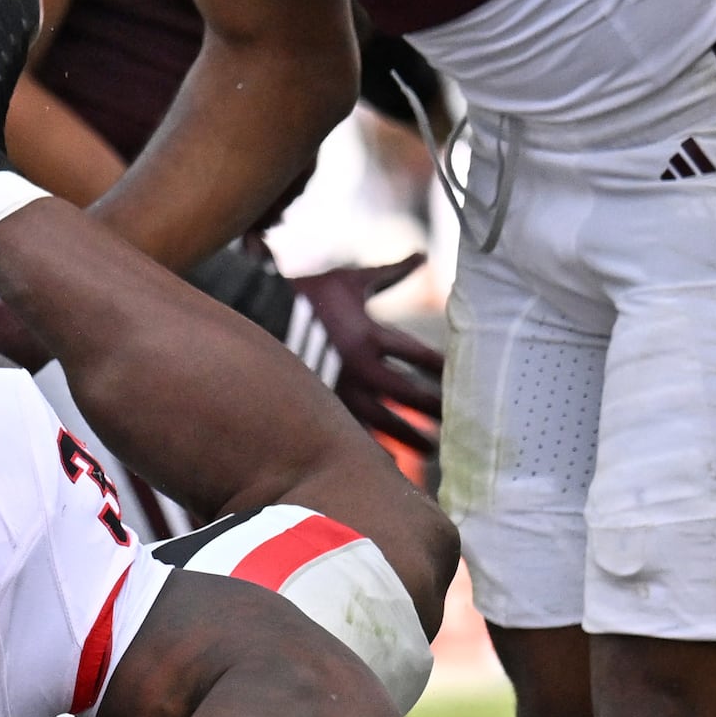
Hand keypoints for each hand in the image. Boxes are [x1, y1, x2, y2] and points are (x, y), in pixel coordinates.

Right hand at [281, 262, 442, 454]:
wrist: (254, 311)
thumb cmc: (305, 295)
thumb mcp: (350, 280)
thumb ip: (389, 273)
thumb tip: (420, 255)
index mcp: (369, 334)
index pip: (418, 356)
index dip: (442, 369)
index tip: (461, 381)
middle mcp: (357, 367)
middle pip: (407, 394)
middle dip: (432, 409)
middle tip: (457, 424)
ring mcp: (338, 388)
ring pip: (382, 421)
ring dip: (408, 436)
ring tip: (430, 449)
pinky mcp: (320, 401)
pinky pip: (351, 430)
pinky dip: (371, 446)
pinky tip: (388, 461)